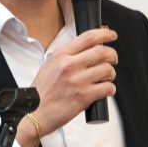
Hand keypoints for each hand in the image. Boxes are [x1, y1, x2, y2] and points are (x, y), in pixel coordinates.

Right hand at [15, 28, 117, 146]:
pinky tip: (106, 90)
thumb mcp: (50, 65)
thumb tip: (88, 48)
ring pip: (107, 70)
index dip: (104, 34)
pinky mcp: (84, 96)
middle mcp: (69, 65)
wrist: (34, 112)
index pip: (88, 37)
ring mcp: (78, 81)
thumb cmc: (42, 91)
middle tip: (113, 59)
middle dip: (112, 55)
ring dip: (111, 74)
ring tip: (106, 78)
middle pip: (102, 51)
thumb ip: (68, 55)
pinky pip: (107, 88)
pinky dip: (110, 89)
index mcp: (61, 55)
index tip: (111, 35)